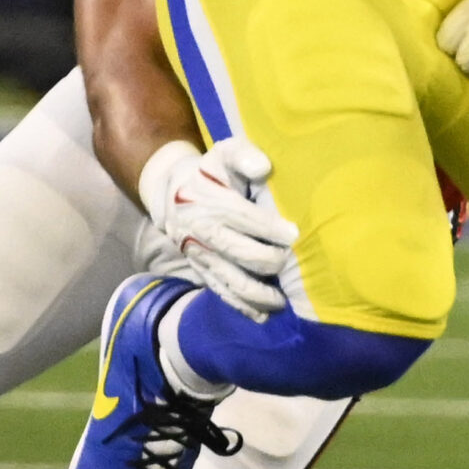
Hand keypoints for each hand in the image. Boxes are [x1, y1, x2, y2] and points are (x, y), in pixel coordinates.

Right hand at [135, 136, 297, 322]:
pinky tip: (263, 314)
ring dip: (259, 294)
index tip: (295, 235)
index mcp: (209, 201)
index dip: (270, 228)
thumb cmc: (212, 172)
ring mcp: (200, 255)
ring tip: (283, 301)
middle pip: (239, 253)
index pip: (243, 217)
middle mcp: (201, 232)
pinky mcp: (201, 271)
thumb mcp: (224, 153)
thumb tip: (263, 167)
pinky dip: (243, 307)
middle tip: (293, 263)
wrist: (173, 194)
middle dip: (270, 262)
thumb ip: (244, 155)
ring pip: (231, 280)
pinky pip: (221, 292)